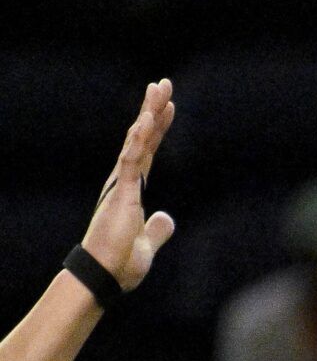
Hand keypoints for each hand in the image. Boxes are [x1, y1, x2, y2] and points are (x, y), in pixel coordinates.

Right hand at [80, 79, 176, 290]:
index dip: (158, 129)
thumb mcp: (147, 243)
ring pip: (136, 142)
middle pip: (143, 139)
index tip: (167, 107)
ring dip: (148, 115)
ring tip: (158, 89)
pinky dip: (139, 141)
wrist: (105, 276)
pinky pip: (131, 161)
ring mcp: (122, 185)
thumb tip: (166, 219)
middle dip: (153, 111)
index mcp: (132, 190)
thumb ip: (157, 229)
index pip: (149, 152)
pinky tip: (146, 121)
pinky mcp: (121, 193)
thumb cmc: (120, 263)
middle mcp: (125, 182)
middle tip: (163, 84)